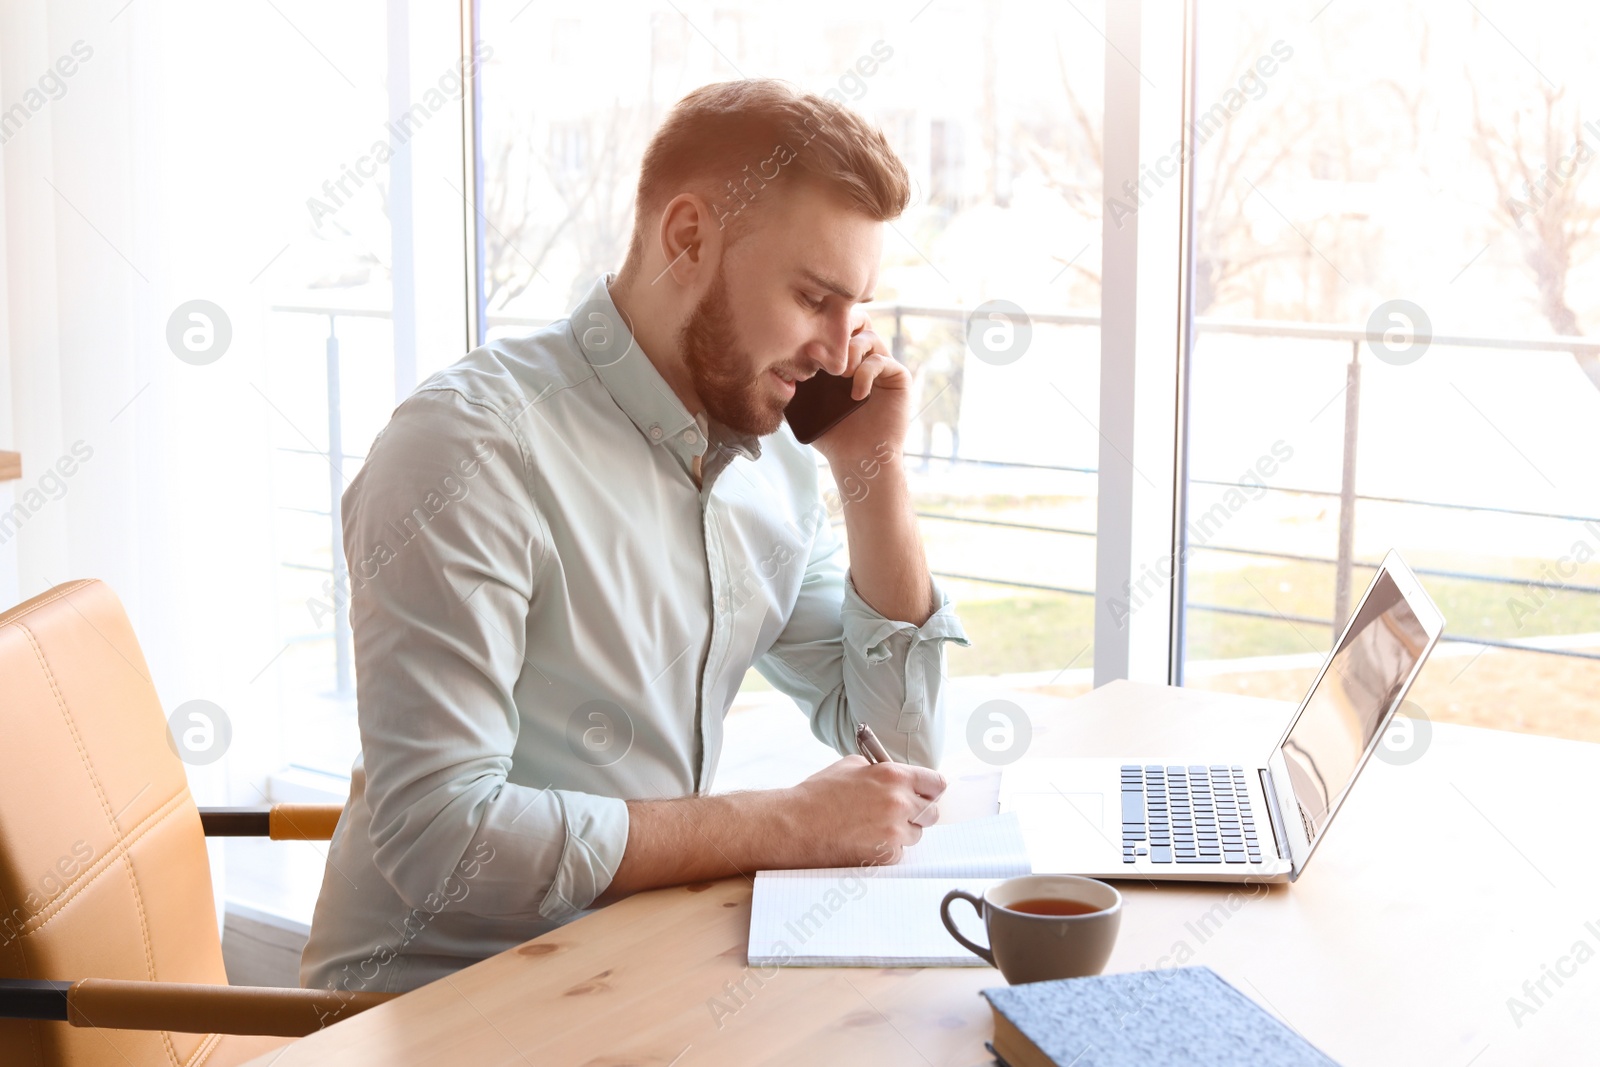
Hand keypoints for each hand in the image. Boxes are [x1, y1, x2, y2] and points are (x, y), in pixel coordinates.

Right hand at [783, 755, 946, 866]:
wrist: (795, 825)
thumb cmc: (818, 794)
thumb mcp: (852, 766)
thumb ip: (882, 770)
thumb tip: (901, 778)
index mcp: (893, 776)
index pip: (936, 783)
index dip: (931, 790)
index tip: (926, 794)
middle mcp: (899, 803)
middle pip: (931, 812)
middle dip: (917, 813)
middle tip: (897, 814)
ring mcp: (894, 832)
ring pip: (915, 835)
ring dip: (901, 833)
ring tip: (872, 828)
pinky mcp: (886, 856)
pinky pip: (899, 853)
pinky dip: (886, 851)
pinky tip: (864, 842)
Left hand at [809, 313, 909, 468]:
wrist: (858, 459)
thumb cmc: (832, 435)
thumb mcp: (805, 404)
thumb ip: (794, 380)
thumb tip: (773, 357)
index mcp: (842, 358)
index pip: (836, 325)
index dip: (821, 326)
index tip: (806, 348)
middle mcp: (863, 357)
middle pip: (858, 318)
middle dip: (841, 326)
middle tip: (826, 348)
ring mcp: (882, 366)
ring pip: (869, 336)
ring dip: (850, 351)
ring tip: (839, 375)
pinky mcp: (898, 377)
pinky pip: (882, 360)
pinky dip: (865, 373)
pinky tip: (856, 395)